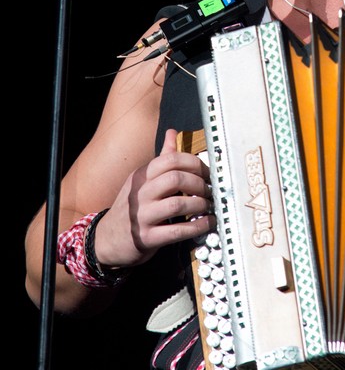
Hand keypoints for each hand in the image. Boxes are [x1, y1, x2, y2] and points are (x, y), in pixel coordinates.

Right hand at [93, 128, 214, 268]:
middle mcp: (140, 193)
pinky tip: (206, 223)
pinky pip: (176, 231)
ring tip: (208, 206)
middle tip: (210, 190)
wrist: (107, 239)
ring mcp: (141, 216)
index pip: (170, 159)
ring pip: (177, 204)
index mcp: (141, 175)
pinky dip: (196, 226)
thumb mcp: (142, 180)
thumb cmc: (131, 206)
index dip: (194, 163)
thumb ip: (161, 158)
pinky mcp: (146, 238)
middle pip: (175, 178)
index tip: (207, 172)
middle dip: (199, 183)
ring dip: (199, 204)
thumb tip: (172, 133)